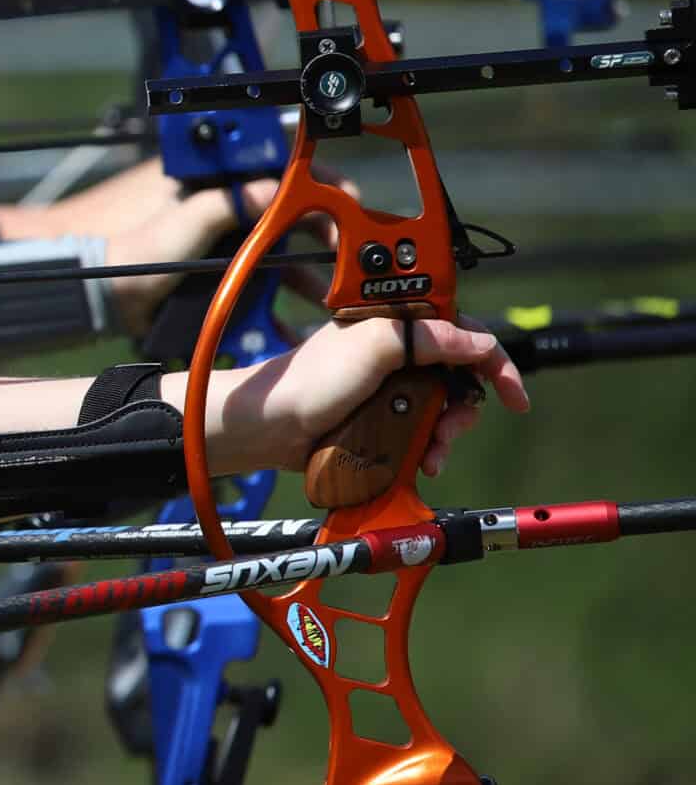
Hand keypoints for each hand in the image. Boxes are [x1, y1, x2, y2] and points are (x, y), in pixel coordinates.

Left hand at [7, 159, 352, 333]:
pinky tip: (294, 318)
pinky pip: (251, 273)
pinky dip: (273, 291)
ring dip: (301, 269)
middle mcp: (214, 200)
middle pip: (282, 210)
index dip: (313, 183)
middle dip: (318, 233)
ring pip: (272, 246)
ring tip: (329, 296)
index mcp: (205, 174)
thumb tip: (277, 190)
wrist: (82, 293)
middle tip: (348, 256)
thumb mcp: (181, 225)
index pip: (273, 166)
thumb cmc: (117, 250)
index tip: (345, 202)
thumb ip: (229, 204)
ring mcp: (213, 235)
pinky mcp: (208, 268)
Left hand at [220, 315, 526, 476]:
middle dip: (464, 407)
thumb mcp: (375, 347)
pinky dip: (429, 447)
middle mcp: (396, 351)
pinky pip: (421, 430)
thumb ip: (427, 337)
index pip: (461, 332)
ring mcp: (389, 385)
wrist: (271, 427)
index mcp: (395, 323)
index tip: (514, 397)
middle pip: (459, 377)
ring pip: (443, 408)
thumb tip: (479, 341)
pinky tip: (422, 461)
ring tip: (430, 452)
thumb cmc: (313, 380)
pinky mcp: (382, 415)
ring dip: (446, 433)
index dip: (492, 361)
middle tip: (449, 428)